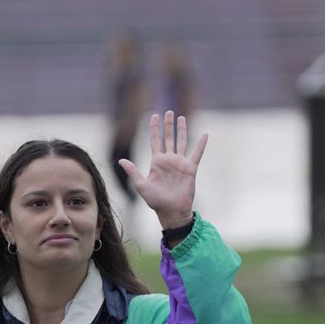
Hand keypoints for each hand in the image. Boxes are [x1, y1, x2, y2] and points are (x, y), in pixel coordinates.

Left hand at [118, 111, 207, 228]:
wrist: (171, 211)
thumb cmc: (156, 201)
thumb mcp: (141, 185)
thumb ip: (133, 172)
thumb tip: (120, 160)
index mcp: (157, 162)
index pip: (155, 141)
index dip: (154, 128)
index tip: (154, 116)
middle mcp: (169, 160)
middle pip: (168, 138)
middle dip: (168, 125)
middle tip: (168, 112)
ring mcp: (180, 163)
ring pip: (181, 142)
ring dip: (182, 130)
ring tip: (181, 117)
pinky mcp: (190, 169)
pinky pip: (197, 154)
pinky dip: (201, 144)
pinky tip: (204, 134)